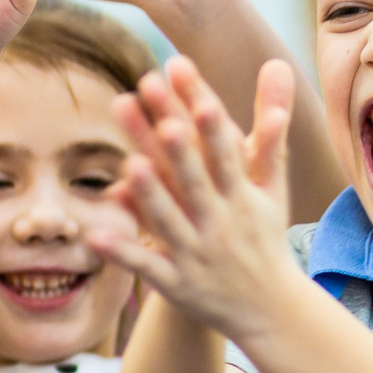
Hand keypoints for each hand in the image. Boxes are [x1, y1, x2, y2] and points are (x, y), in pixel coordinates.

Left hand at [90, 58, 299, 342]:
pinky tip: (96, 233)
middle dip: (177, 144)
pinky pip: (147, 266)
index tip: (192, 85)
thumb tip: (277, 63)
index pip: (224, 149)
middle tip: (155, 107)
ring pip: (170, 220)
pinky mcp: (176, 282)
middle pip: (194, 177)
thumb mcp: (273, 182)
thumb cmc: (264, 234)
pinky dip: (123, 251)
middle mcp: (220, 221)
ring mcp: (197, 252)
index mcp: (243, 194)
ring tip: (129, 163)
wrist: (270, 309)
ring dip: (151, 194)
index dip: (209, 118)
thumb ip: (270, 123)